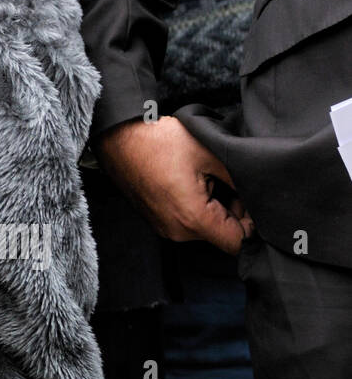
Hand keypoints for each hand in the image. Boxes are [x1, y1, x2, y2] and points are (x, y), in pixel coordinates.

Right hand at [95, 116, 254, 254]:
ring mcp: (165, 227)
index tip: (254, 200)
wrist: (117, 136)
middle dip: (235, 213)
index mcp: (193, 218)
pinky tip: (192, 182)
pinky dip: (197, 208)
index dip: (255, 224)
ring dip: (216, 209)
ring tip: (209, 178)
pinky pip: (187, 223)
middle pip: (223, 236)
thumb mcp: (211, 153)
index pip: (239, 242)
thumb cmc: (159, 141)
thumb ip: (241, 179)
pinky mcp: (157, 220)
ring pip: (206, 228)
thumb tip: (260, 194)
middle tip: (231, 182)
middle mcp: (177, 231)